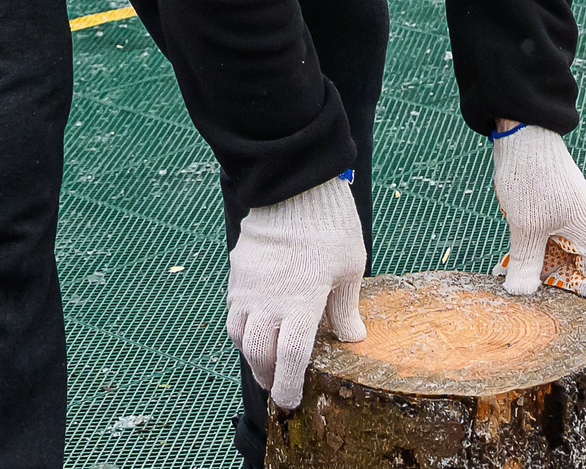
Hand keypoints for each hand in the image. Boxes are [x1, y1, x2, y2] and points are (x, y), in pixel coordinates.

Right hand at [226, 176, 365, 409]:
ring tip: (264, 363)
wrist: (294, 184)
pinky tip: (255, 327)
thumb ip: (345, 307)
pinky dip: (242, 328)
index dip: (289, 385)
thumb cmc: (331, 225)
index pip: (290, 360)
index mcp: (302, 304)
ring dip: (251, 355)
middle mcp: (269, 301)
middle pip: (260, 355)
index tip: (290, 401)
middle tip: (276, 388)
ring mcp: (248, 287)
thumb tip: (352, 338)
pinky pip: (233, 310)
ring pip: (240, 335)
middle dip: (267, 377)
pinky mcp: (238, 271)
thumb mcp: (350, 267)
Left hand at [490, 126, 585, 296]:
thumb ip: (526, 264)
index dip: (574, 292)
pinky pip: (550, 232)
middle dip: (549, 276)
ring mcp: (572, 210)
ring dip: (537, 259)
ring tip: (508, 268)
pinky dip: (533, 243)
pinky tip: (511, 249)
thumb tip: (521, 294)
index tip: (547, 296)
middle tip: (521, 282)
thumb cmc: (531, 177)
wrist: (524, 132)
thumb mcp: (525, 227)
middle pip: (576, 263)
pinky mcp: (557, 202)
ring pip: (559, 248)